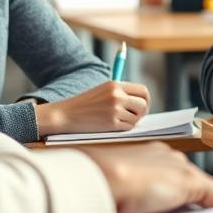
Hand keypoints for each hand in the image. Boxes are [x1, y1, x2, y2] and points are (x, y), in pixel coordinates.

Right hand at [34, 81, 149, 135]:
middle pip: (143, 104)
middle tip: (136, 116)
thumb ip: (121, 92)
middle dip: (142, 112)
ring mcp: (115, 110)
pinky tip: (113, 125)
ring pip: (136, 118)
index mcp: (116, 85)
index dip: (146, 99)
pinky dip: (124, 127)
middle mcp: (117, 96)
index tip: (142, 105)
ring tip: (119, 119)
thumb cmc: (85, 103)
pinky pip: (128, 127)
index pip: (143, 91)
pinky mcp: (112, 123)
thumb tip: (142, 100)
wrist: (66, 114)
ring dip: (131, 121)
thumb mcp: (103, 90)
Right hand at [84, 143, 212, 212]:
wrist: (95, 181)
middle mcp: (166, 157)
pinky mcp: (191, 181)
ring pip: (210, 196)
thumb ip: (140, 208)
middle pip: (194, 189)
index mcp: (145, 159)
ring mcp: (179, 166)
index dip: (180, 202)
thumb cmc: (98, 192)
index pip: (171, 181)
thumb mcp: (122, 202)